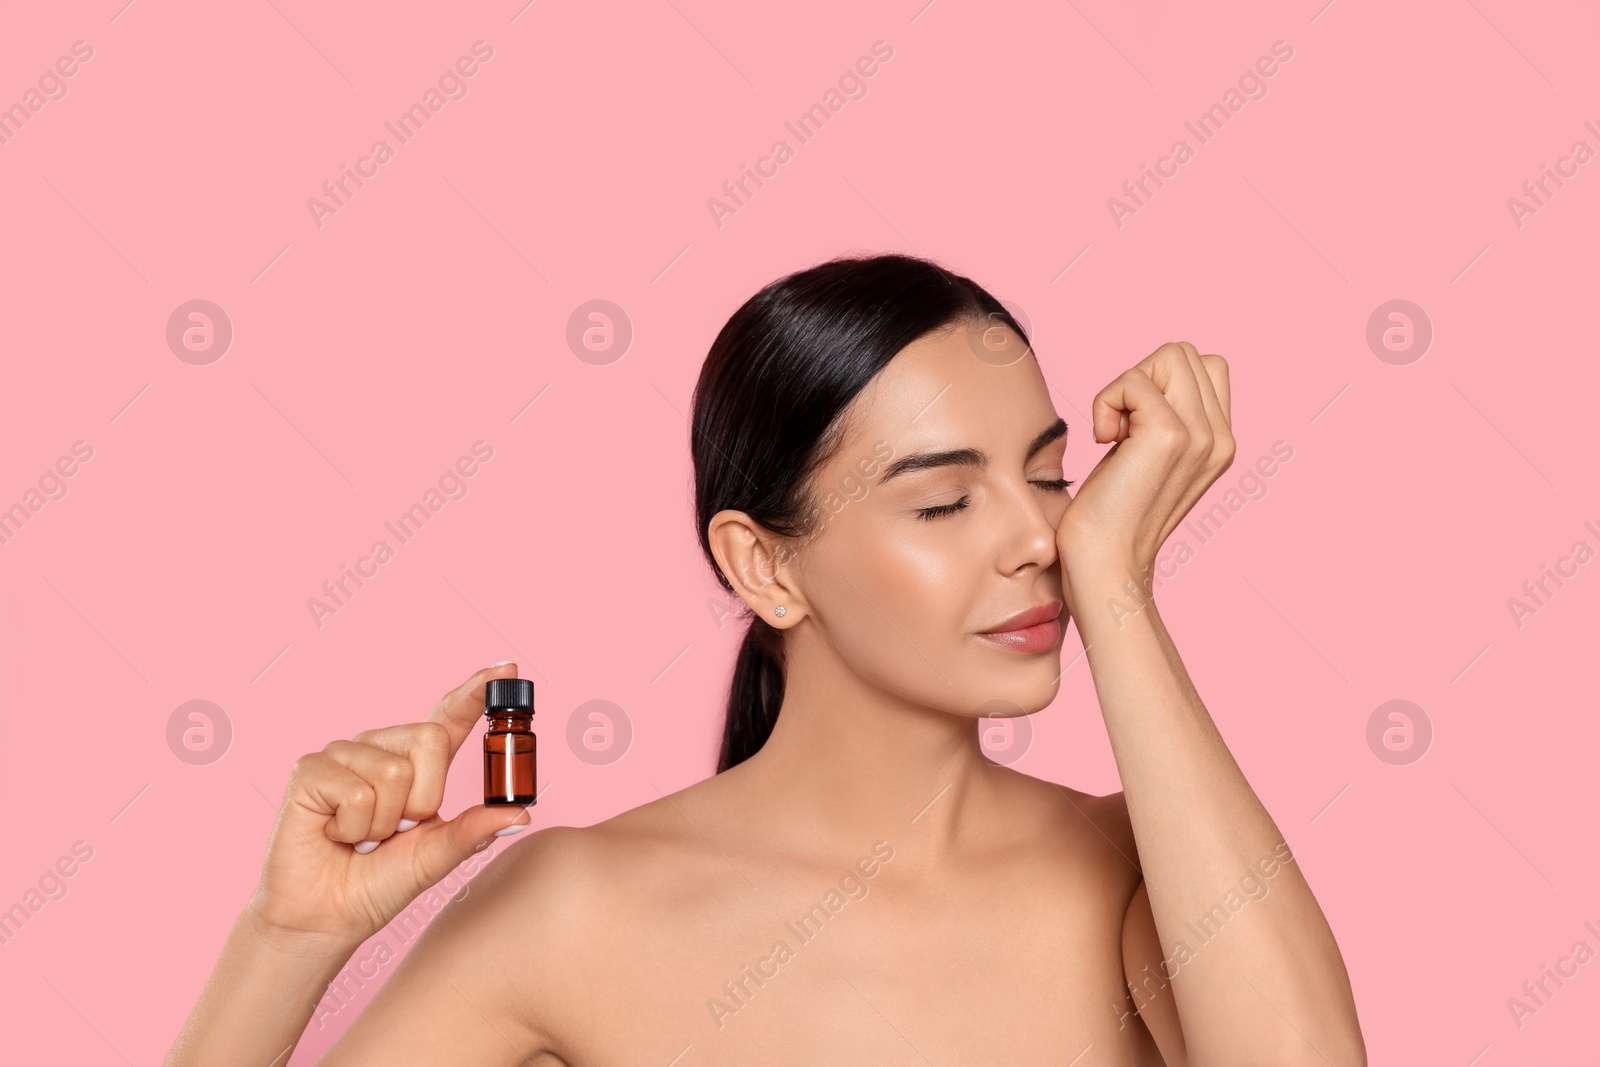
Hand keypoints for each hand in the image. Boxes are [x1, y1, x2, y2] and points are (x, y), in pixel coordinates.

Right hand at [245, 663, 532, 947]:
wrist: (325, 919)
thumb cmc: (376, 884)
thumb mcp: (435, 856)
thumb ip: (474, 830)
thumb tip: (522, 814)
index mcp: (414, 764)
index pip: (447, 718)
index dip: (475, 692)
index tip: (506, 668)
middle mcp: (379, 748)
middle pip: (430, 740)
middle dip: (423, 800)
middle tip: (395, 830)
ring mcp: (343, 754)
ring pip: (394, 772)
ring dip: (384, 822)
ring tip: (360, 836)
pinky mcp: (310, 770)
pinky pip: (358, 792)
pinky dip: (354, 827)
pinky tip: (334, 834)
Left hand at [1057, 341, 1234, 588]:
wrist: (1105, 563)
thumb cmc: (1112, 514)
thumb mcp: (1150, 458)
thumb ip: (1166, 418)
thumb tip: (1148, 377)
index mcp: (1220, 442)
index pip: (1206, 366)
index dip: (1160, 383)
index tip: (1136, 427)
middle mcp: (1220, 438)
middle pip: (1185, 353)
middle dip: (1143, 378)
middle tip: (1124, 429)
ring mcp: (1200, 435)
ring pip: (1168, 355)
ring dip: (1127, 386)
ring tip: (1118, 433)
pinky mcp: (1170, 435)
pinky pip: (1134, 380)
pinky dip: (1106, 402)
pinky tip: (1104, 441)